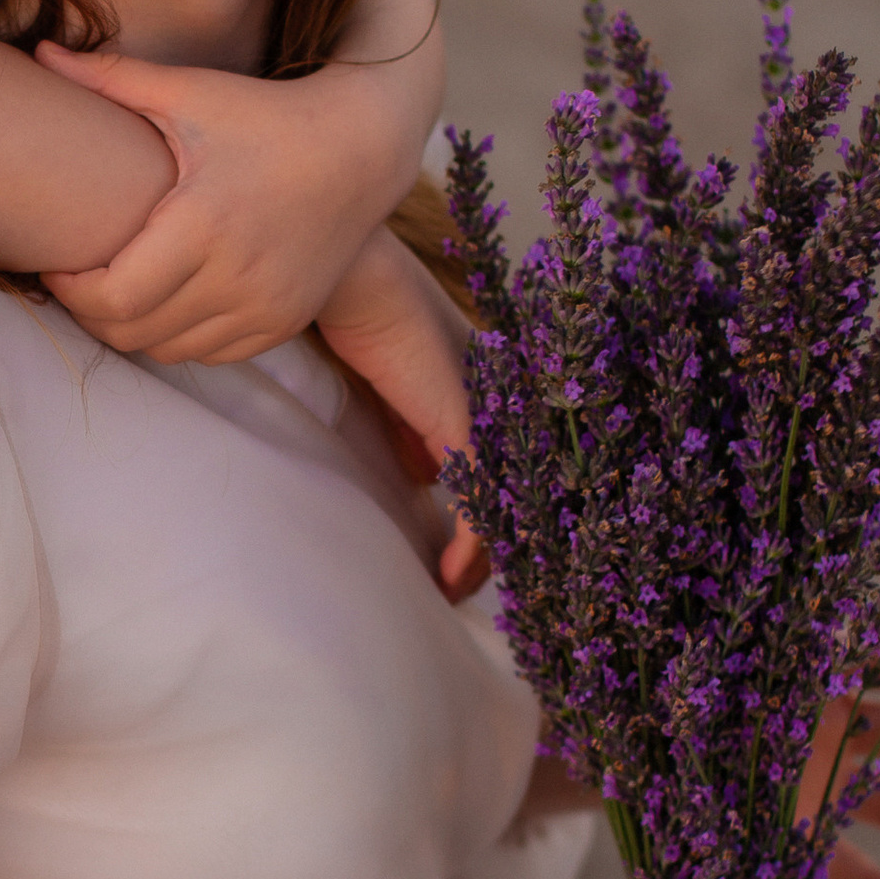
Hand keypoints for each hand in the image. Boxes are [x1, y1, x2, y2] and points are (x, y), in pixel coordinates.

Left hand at [35, 0, 442, 360]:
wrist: (362, 149)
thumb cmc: (267, 115)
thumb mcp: (192, 92)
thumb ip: (111, 77)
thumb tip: (40, 51)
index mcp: (203, 224)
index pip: (113, 297)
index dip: (71, 291)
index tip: (56, 266)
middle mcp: (237, 276)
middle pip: (133, 331)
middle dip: (91, 313)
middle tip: (76, 281)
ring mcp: (265, 307)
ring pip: (168, 350)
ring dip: (133, 329)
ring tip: (117, 290)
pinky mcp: (283, 322)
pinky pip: (210, 354)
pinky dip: (179, 337)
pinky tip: (167, 300)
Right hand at [309, 229, 488, 600]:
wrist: (356, 284)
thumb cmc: (368, 319)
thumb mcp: (400, 387)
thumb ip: (419, 430)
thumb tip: (427, 479)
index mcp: (500, 395)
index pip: (515, 471)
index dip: (501, 519)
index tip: (467, 561)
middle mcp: (509, 410)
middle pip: (523, 497)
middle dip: (501, 550)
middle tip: (464, 588)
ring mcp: (493, 422)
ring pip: (509, 510)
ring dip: (485, 561)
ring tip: (456, 593)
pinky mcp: (466, 432)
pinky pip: (480, 507)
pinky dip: (468, 549)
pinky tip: (449, 579)